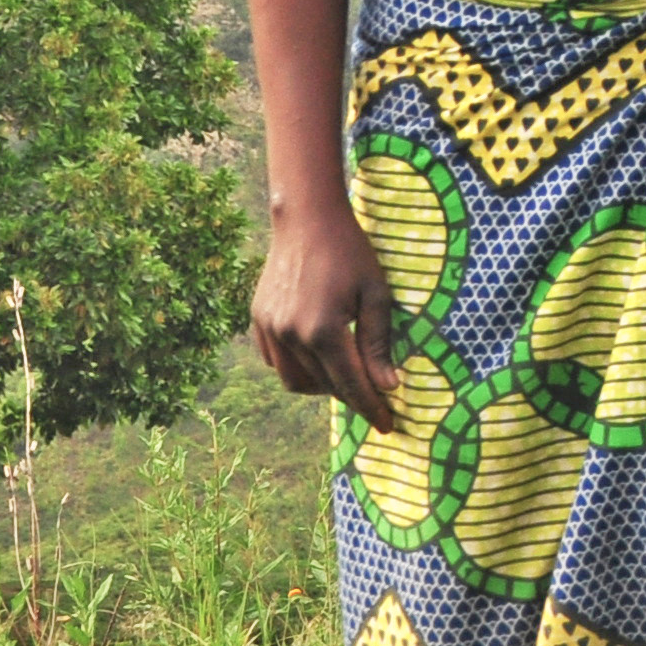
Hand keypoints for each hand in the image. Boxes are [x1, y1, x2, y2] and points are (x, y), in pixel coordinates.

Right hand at [249, 204, 402, 431]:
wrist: (306, 219)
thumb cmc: (350, 252)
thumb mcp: (376, 294)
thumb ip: (378, 344)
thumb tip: (387, 386)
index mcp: (323, 330)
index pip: (350, 385)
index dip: (371, 408)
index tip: (388, 425)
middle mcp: (290, 335)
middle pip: (323, 386)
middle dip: (351, 396)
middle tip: (375, 396)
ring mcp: (269, 329)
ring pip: (294, 380)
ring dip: (321, 386)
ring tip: (346, 374)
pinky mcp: (257, 320)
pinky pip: (275, 362)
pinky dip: (297, 368)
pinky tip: (317, 357)